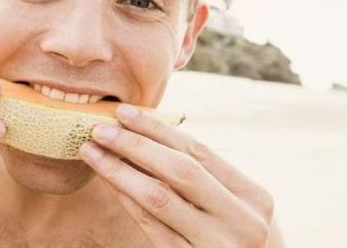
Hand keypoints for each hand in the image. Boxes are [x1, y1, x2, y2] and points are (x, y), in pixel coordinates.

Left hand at [79, 104, 273, 247]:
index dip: (157, 129)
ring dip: (119, 170)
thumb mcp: (232, 205)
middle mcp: (242, 222)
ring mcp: (217, 246)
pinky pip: (150, 226)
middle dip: (136, 145)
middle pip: (181, 170)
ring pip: (159, 198)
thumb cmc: (231, 235)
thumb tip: (142, 131)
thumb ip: (200, 174)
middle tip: (99, 128)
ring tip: (91, 151)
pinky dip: (126, 199)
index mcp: (255, 197)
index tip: (123, 111)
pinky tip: (107, 181)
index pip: (199, 151)